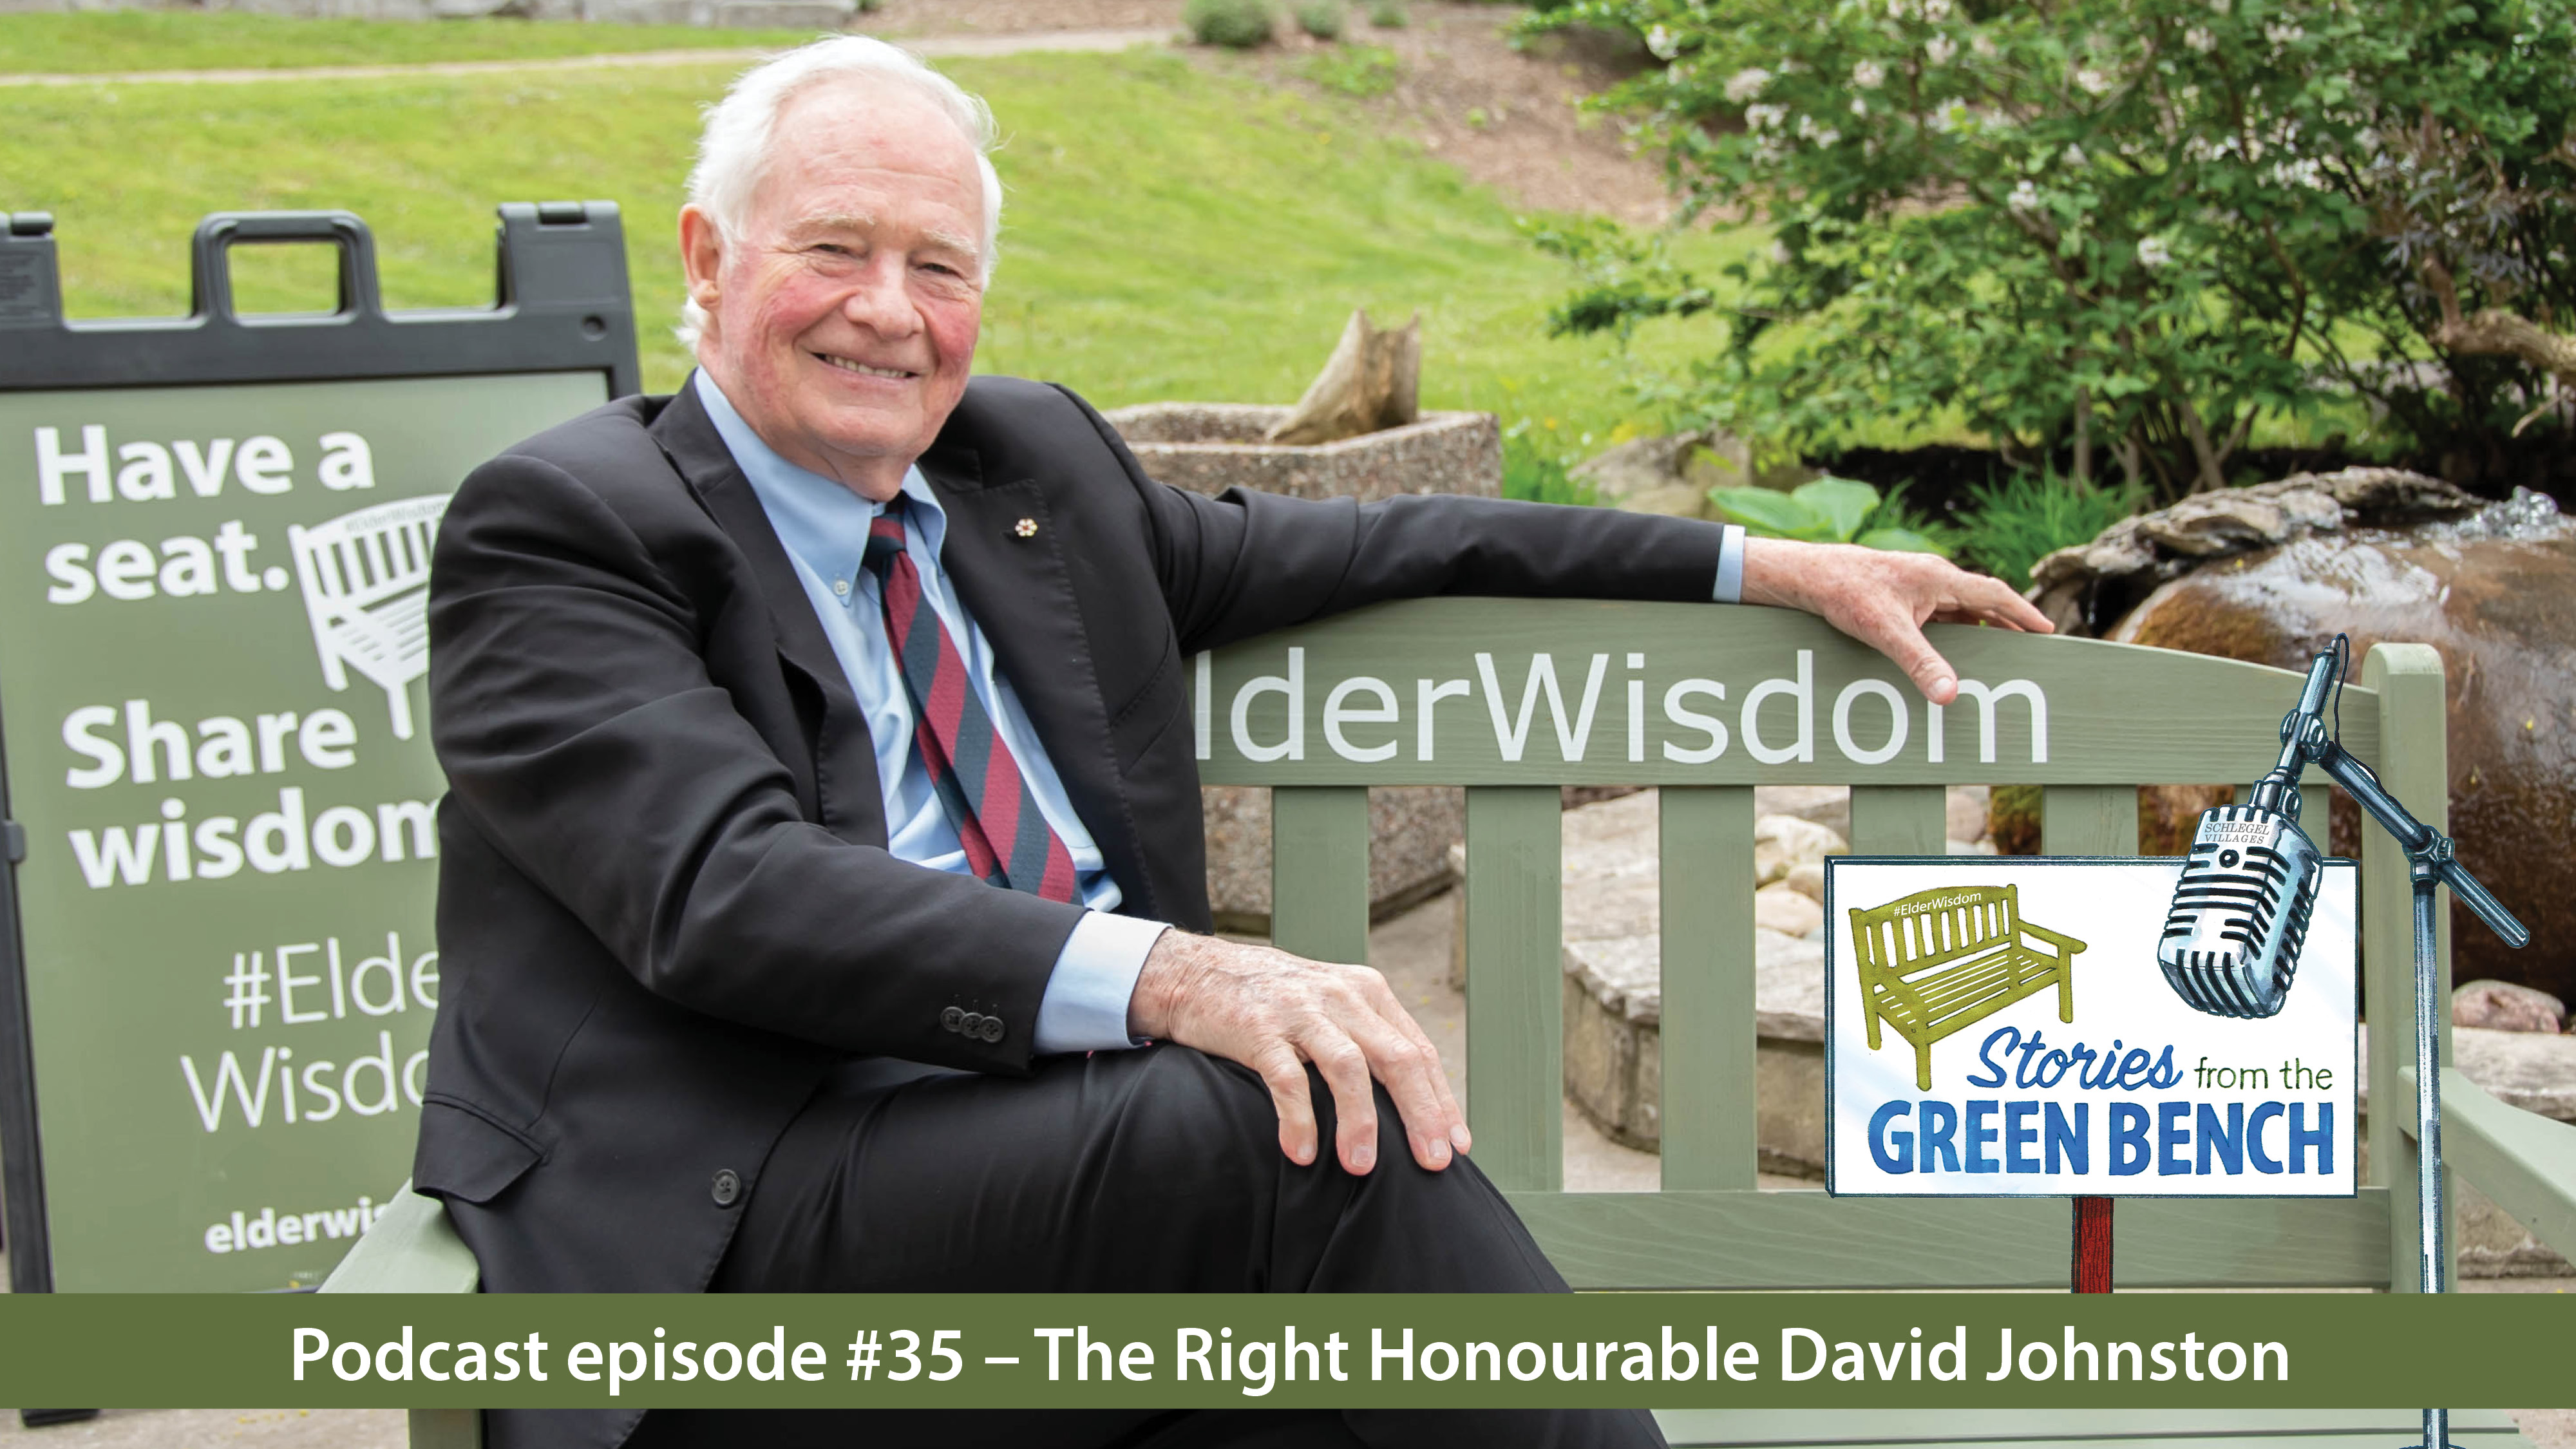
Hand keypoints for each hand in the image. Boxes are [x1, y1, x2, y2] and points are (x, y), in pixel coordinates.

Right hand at [1128, 931, 1469, 1175]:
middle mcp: (1341, 997)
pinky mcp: (1258, 1029)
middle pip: (1397, 1059)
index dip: (1441, 1100)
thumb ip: (1369, 1042)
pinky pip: (1287, 1079)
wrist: (1198, 974)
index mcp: (1367, 993)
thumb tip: (1411, 1106)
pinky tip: (1303, 1152)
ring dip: (1361, 1122)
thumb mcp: (1332, 1008)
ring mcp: (1300, 1011)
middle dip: (1420, 1114)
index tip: (1455, 1145)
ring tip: (1363, 1167)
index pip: (1419, 1050)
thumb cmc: (1274, 1002)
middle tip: (1432, 1162)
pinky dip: (1299, 1119)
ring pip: (1348, 1068)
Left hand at [1741, 538, 2055, 703]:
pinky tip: (1950, 651)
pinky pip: (1938, 614)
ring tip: (1996, 653)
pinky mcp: (1901, 594)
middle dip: (2006, 624)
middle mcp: (1933, 577)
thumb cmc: (1845, 592)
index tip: (2046, 630)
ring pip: (1959, 609)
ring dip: (1978, 628)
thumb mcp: (1886, 631)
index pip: (1995, 594)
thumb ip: (1920, 663)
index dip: (2023, 613)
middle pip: (1981, 602)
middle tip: (2028, 648)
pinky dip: (1952, 631)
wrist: (1808, 575)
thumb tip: (1949, 695)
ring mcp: (1917, 585)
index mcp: (1940, 578)